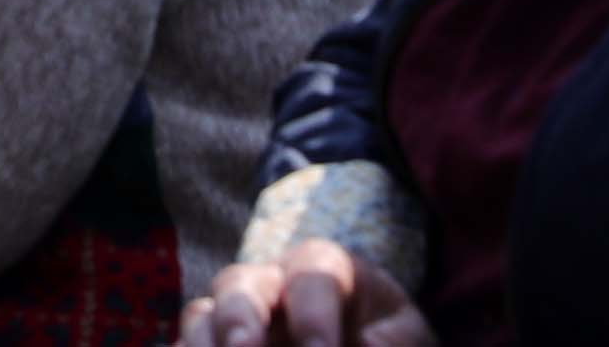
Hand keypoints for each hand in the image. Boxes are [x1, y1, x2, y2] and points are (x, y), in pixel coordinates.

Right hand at [183, 239, 435, 346]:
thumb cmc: (391, 340)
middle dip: (240, 320)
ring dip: (205, 345)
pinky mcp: (216, 346)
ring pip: (202, 316)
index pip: (312, 277)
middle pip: (240, 284)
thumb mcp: (406, 341)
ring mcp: (236, 316)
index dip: (313, 318)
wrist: (369, 341)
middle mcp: (271, 284)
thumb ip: (386, 344)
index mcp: (325, 269)